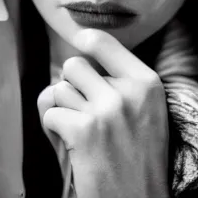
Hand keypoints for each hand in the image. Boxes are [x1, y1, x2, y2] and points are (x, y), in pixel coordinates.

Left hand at [38, 28, 170, 197]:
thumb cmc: (139, 157)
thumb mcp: (147, 110)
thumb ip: (121, 81)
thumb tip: (82, 50)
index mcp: (147, 82)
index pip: (104, 41)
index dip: (86, 41)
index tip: (81, 41)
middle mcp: (127, 91)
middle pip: (74, 65)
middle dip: (72, 85)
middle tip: (84, 108)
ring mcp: (106, 110)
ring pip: (59, 89)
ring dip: (63, 108)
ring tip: (80, 128)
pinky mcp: (84, 130)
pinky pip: (50, 113)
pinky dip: (55, 129)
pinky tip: (73, 144)